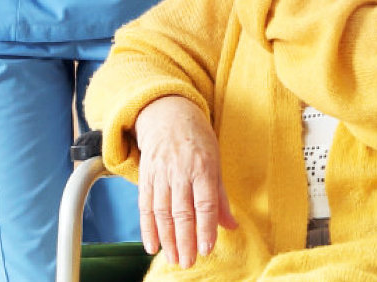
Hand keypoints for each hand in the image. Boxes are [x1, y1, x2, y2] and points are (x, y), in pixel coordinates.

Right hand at [132, 96, 235, 267]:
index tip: (207, 249)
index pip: (205, 203)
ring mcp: (160, 174)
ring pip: (162, 212)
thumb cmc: (197, 139)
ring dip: (167, 239)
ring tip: (173, 258)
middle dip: (185, 240)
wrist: (167, 113)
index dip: (205, 227)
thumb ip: (220, 197)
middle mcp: (180, 172)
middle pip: (182, 212)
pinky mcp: (146, 177)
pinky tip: (152, 246)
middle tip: (188, 262)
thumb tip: (231, 226)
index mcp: (203, 168)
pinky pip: (145, 206)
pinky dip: (147, 228)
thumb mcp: (215, 161)